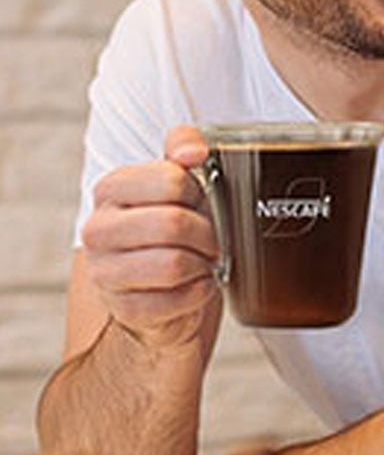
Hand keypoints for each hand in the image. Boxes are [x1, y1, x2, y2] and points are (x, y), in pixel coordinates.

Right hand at [80, 125, 220, 349]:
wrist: (162, 281)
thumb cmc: (173, 225)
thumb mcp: (179, 178)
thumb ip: (184, 146)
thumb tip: (193, 150)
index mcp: (112, 188)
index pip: (170, 180)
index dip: (200, 193)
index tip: (202, 202)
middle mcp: (99, 229)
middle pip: (173, 224)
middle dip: (207, 233)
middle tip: (214, 238)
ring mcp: (105, 272)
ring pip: (173, 264)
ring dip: (203, 264)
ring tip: (205, 260)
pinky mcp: (123, 308)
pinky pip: (173, 301)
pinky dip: (198, 292)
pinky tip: (197, 284)